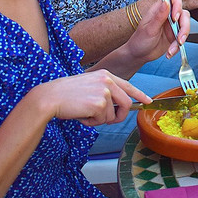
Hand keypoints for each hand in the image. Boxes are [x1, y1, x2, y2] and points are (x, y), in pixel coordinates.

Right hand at [29, 69, 148, 126]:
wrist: (50, 97)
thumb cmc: (65, 94)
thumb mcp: (89, 86)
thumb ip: (104, 92)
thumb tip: (116, 107)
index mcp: (106, 75)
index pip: (128, 86)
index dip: (139, 95)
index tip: (148, 101)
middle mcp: (108, 81)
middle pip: (126, 104)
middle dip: (119, 116)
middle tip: (107, 121)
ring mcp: (105, 91)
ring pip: (113, 115)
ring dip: (99, 120)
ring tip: (84, 113)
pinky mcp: (100, 103)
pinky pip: (102, 120)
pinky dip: (91, 122)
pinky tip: (80, 115)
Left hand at [123, 0, 190, 64]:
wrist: (139, 55)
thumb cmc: (139, 40)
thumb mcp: (149, 29)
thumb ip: (159, 16)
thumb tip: (166, 2)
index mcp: (159, 9)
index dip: (177, 4)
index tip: (175, 17)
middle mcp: (168, 15)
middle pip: (183, 13)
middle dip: (184, 25)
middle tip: (179, 36)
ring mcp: (173, 25)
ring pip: (186, 25)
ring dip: (182, 37)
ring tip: (174, 47)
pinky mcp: (176, 34)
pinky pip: (183, 37)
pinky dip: (178, 46)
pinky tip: (170, 51)